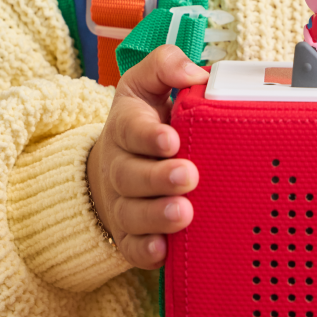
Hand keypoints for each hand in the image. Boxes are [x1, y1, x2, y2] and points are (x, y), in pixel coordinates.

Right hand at [86, 45, 208, 269]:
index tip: (171, 139)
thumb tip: (195, 73)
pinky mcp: (129, 233)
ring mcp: (123, 202)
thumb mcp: (149, 82)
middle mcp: (120, 165)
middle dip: (159, 178)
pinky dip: (145, 251)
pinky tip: (163, 250)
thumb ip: (167, 66)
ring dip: (156, 216)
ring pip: (132, 213)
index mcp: (126, 125)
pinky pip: (131, 248)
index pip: (131, 129)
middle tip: (188, 176)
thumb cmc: (148, 118)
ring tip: (183, 214)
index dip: (148, 136)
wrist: (122, 162)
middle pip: (131, 175)